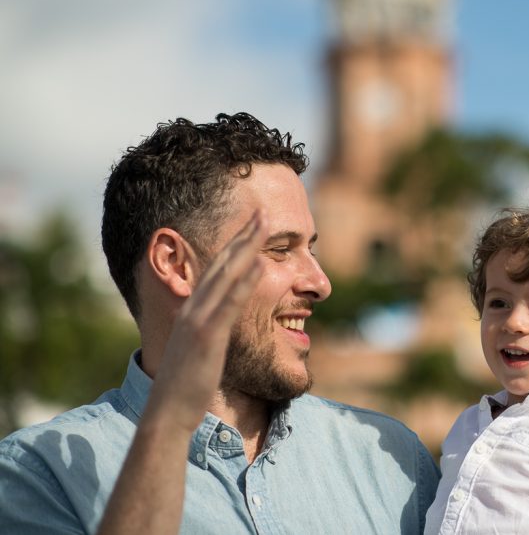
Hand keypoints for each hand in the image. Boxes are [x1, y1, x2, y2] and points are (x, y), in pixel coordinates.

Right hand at [144, 210, 266, 434]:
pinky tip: (261, 263)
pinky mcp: (208, 336)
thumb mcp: (197, 349)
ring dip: (247, 247)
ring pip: (226, 275)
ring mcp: (199, 320)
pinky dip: (245, 281)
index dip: (235, 246)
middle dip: (244, 235)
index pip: (216, 270)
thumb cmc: (185, 386)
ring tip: (265, 224)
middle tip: (263, 211)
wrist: (167, 413)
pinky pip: (230, 303)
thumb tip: (216, 325)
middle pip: (222, 263)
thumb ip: (207, 332)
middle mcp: (193, 308)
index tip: (252, 225)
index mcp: (192, 311)